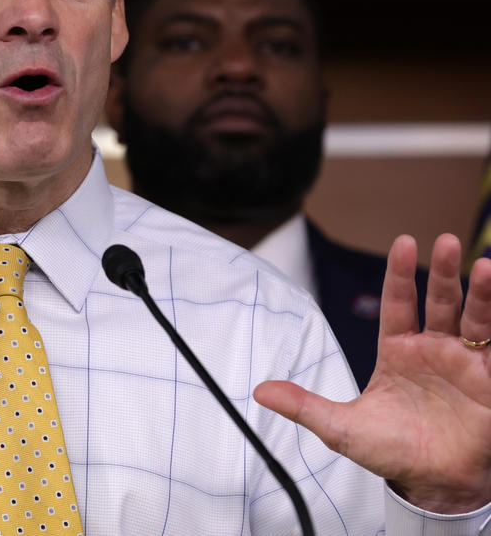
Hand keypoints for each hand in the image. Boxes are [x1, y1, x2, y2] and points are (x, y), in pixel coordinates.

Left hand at [255, 233, 490, 513]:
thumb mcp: (340, 427)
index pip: (398, 303)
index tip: (404, 243)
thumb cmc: (388, 452)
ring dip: (482, 294)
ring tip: (485, 266)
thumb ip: (303, 405)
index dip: (399, 274)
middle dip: (444, 273)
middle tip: (448, 241)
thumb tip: (259, 391)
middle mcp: (434, 350)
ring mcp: (465, 365)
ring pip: (476, 320)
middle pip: (440, 302)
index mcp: (398, 351)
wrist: (430, 486)